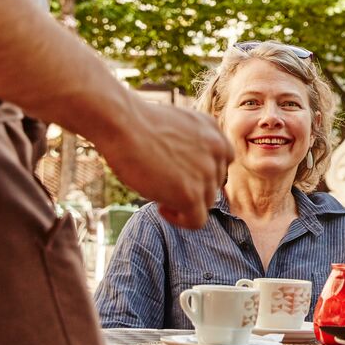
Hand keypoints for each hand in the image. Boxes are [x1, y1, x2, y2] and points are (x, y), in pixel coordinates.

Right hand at [91, 102, 230, 228]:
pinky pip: (196, 221)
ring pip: (206, 202)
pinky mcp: (191, 194)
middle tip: (163, 182)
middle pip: (213, 183)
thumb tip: (188, 170)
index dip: (201, 172)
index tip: (178, 173)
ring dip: (184, 202)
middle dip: (191, 186)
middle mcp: (218, 150)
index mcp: (214, 130)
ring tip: (157, 191)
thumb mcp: (175, 125)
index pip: (221, 162)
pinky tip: (160, 207)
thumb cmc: (137, 123)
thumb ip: (191, 144)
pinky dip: (180, 220)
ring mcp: (207, 173)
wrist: (123, 124)